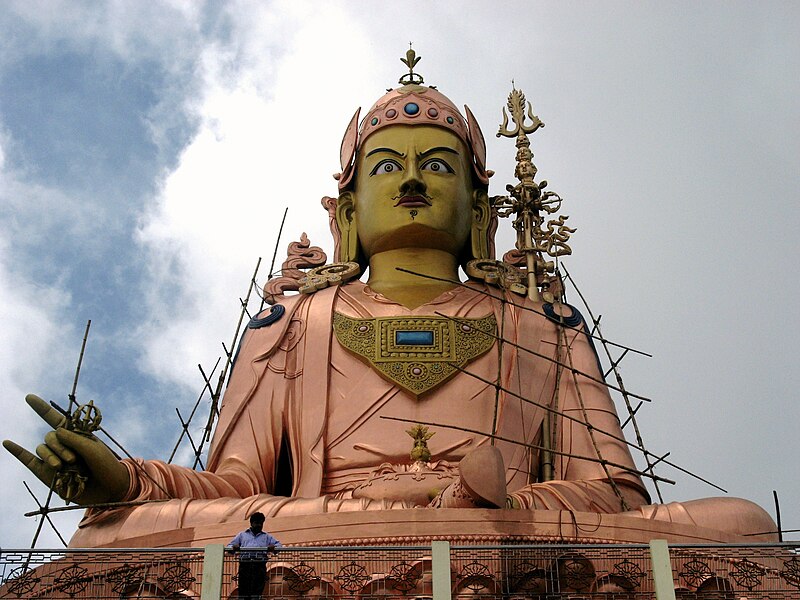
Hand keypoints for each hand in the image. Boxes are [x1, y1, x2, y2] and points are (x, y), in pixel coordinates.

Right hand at [3, 394, 129, 504]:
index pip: (57, 419)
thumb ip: (74, 439)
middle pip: (50, 437)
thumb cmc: (105, 466)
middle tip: (73, 459)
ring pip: (42, 449)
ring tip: (62, 466)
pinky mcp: (47, 475)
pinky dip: (18, 452)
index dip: (42, 408)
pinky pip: (29, 461)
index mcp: (77, 435)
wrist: (109, 490)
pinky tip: (7, 443)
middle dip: (59, 446)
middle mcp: (64, 445)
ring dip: (51, 456)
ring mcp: (55, 459)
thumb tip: (56, 430)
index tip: (29, 397)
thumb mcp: (94, 449)